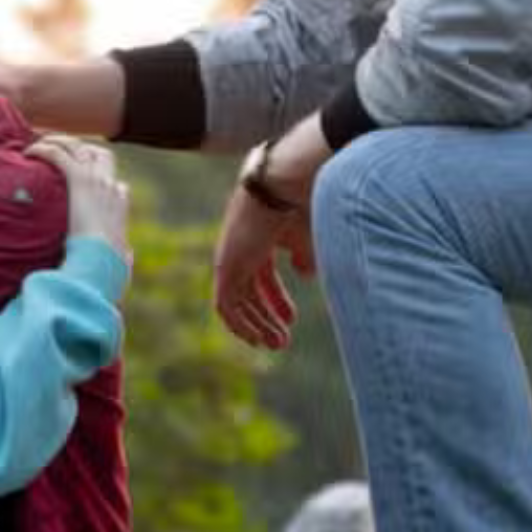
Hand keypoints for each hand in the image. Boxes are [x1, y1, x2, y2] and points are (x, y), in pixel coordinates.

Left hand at [26, 135, 131, 267]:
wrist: (99, 263)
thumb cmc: (106, 268)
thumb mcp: (120, 261)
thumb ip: (123, 256)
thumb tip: (127, 260)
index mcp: (120, 207)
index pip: (113, 180)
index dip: (96, 173)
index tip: (76, 175)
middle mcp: (111, 188)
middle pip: (99, 153)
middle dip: (78, 147)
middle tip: (55, 149)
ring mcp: (97, 182)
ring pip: (78, 147)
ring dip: (57, 141)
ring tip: (37, 144)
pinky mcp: (80, 181)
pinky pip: (60, 154)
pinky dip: (44, 149)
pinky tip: (29, 153)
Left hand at [212, 184, 315, 351]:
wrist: (280, 186)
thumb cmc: (298, 204)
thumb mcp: (305, 236)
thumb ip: (304, 255)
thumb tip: (306, 275)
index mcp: (257, 240)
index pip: (261, 278)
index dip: (276, 302)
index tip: (291, 321)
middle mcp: (240, 249)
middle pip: (248, 292)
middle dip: (265, 318)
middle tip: (281, 342)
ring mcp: (230, 258)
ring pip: (236, 302)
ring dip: (255, 326)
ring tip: (275, 345)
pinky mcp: (226, 267)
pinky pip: (226, 304)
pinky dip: (239, 323)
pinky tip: (256, 338)